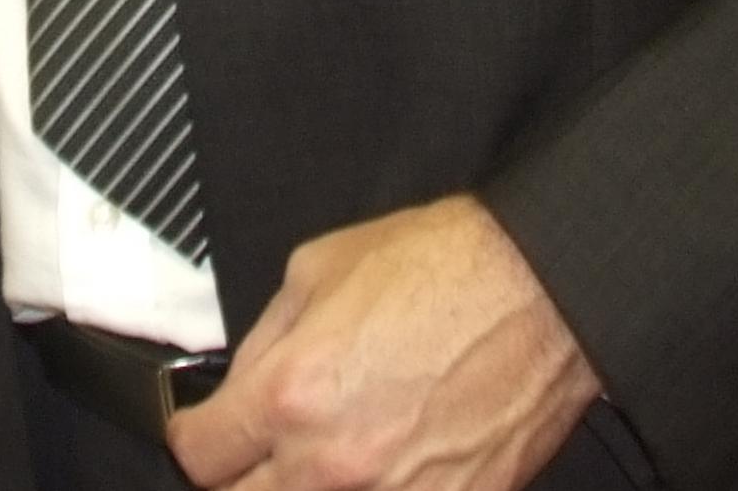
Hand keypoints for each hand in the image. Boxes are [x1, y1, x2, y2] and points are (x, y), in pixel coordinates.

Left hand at [164, 197, 597, 490]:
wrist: (542, 291)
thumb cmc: (444, 269)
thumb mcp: (317, 269)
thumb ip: (265, 341)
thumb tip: (239, 381)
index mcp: (291, 396)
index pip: (199, 457)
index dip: (195, 437)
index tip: (208, 430)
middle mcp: (334, 464)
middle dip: (244, 474)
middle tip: (264, 447)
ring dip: (307, 487)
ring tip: (332, 453)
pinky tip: (388, 462)